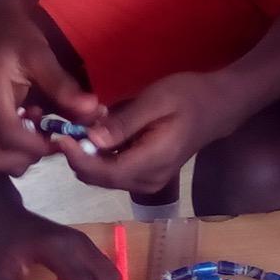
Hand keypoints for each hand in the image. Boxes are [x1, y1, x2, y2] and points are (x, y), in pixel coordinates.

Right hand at [0, 2, 102, 175]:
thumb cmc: (17, 35)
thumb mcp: (41, 54)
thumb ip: (63, 84)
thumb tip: (93, 107)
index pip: (9, 136)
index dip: (39, 145)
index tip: (65, 138)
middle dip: (29, 157)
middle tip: (54, 139)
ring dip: (25, 153)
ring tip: (46, 129)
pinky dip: (20, 146)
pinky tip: (38, 122)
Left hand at [64, 72, 231, 195]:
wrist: (218, 106)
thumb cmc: (188, 97)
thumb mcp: (155, 100)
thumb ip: (124, 123)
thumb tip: (91, 139)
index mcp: (153, 162)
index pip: (104, 171)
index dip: (78, 156)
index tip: (61, 135)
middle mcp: (148, 180)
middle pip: (99, 178)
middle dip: (78, 156)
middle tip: (67, 127)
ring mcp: (148, 182)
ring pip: (103, 177)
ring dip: (87, 156)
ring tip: (81, 127)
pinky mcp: (145, 177)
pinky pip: (113, 172)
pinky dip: (99, 156)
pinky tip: (98, 134)